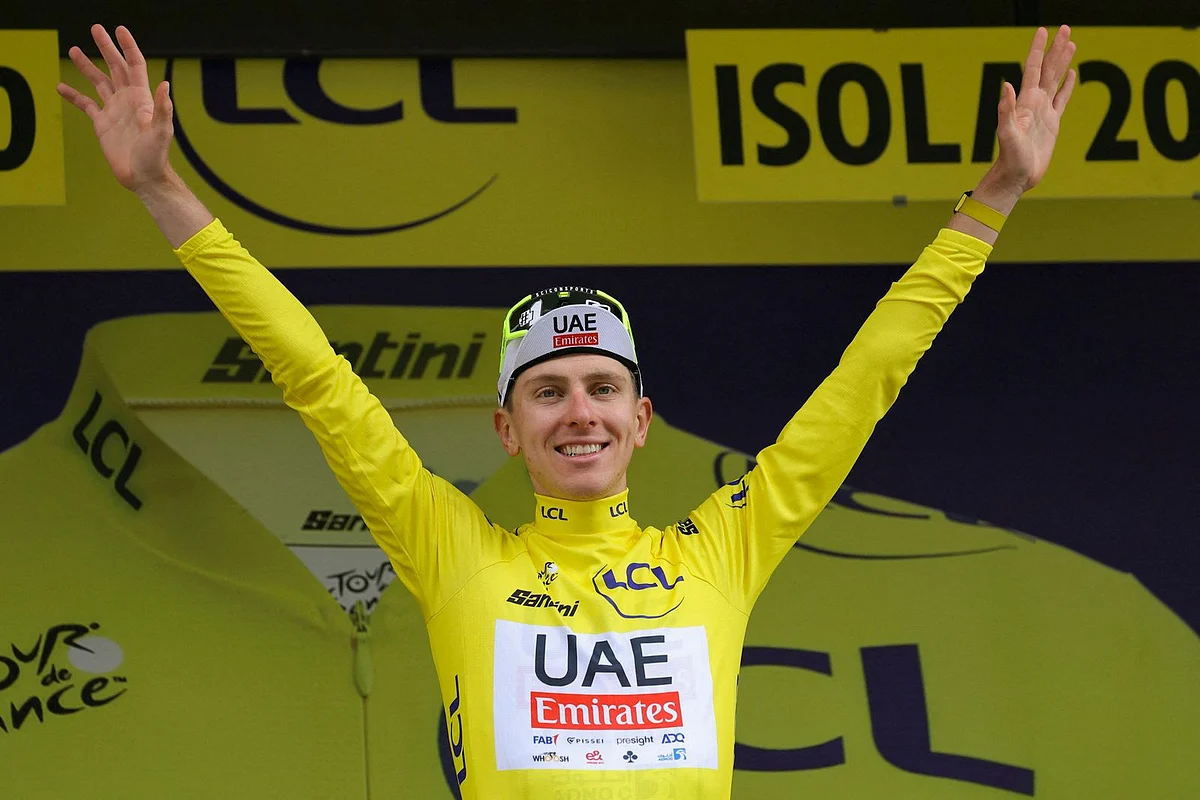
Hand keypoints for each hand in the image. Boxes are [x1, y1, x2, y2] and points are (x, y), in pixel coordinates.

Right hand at [56, 25, 174, 193]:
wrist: (143, 177)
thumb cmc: (156, 156)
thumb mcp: (162, 132)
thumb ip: (163, 109)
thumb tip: (165, 85)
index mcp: (141, 98)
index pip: (135, 66)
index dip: (128, 47)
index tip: (119, 30)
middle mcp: (127, 100)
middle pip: (115, 67)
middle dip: (106, 48)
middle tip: (96, 28)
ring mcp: (114, 110)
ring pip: (99, 82)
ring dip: (87, 66)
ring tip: (75, 50)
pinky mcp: (102, 124)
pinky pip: (86, 104)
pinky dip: (74, 95)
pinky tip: (61, 87)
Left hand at [988, 25, 1077, 197]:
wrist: (1016, 177)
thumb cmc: (1010, 158)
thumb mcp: (1006, 134)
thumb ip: (1006, 110)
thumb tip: (1006, 85)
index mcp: (1025, 102)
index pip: (1032, 68)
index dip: (1038, 49)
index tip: (1043, 30)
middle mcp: (1035, 103)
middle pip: (1048, 68)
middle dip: (1056, 48)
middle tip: (1065, 27)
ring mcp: (1044, 112)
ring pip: (1056, 80)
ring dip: (1063, 62)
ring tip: (1070, 42)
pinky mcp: (1053, 123)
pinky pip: (1062, 99)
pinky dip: (1068, 86)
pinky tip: (1072, 74)